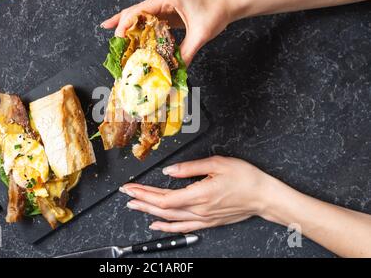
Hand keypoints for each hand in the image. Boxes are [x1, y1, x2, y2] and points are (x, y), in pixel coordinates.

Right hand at [101, 0, 236, 64]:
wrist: (227, 4)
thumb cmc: (215, 12)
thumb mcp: (200, 35)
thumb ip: (186, 54)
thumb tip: (173, 73)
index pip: (136, 11)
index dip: (124, 26)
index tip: (119, 43)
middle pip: (132, 13)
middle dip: (121, 30)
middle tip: (114, 49)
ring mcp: (161, 4)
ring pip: (137, 16)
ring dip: (127, 30)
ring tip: (116, 47)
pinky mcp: (165, 11)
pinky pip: (146, 20)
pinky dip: (137, 29)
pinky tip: (127, 37)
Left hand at [119, 155, 275, 232]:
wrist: (263, 196)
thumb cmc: (245, 178)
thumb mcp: (217, 164)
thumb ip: (190, 168)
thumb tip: (170, 171)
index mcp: (199, 194)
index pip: (163, 198)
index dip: (144, 193)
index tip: (131, 187)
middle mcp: (199, 210)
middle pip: (162, 208)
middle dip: (142, 200)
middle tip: (127, 194)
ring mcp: (203, 219)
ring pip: (170, 219)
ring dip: (149, 212)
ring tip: (135, 206)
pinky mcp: (208, 222)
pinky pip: (183, 228)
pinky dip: (167, 227)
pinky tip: (157, 225)